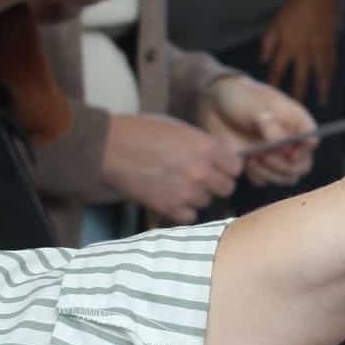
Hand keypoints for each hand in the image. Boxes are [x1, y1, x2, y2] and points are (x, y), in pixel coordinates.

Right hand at [100, 112, 243, 223]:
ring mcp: (186, 192)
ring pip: (207, 201)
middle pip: (226, 187)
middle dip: (215, 183)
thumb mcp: (180, 129)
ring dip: (196, 196)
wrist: (109, 147)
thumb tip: (220, 158)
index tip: (217, 167)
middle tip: (198, 177)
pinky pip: (189, 216)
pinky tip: (171, 197)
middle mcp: (201, 171)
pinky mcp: (169, 208)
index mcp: (206, 147)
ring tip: (178, 185)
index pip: (235, 167)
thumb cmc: (141, 131)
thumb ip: (203, 145)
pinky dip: (182, 210)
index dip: (226, 167)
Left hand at [196, 75, 316, 189]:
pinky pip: (264, 180)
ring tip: (253, 158)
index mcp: (297, 122)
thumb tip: (284, 149)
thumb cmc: (242, 98)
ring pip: (286, 178)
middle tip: (265, 156)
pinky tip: (245, 161)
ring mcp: (275, 155)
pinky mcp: (259, 165)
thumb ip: (272, 128)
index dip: (304, 151)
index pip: (312, 142)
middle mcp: (290, 142)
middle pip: (302, 166)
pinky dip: (257, 176)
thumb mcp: (258, 108)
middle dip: (285, 166)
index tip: (290, 152)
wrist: (215, 104)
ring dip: (271, 173)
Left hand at [261, 0, 340, 102]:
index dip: (275, 83)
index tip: (273, 95)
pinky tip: (331, 83)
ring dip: (320, 90)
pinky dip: (331, 76)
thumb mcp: (276, 22)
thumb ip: (268, 42)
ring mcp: (319, 51)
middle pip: (300, 79)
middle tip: (298, 108)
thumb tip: (262, 60)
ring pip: (320, 75)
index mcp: (287, 46)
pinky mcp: (331, 46)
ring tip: (322, 102)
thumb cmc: (295, 8)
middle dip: (299, 95)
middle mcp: (303, 52)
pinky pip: (331, 65)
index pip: (278, 70)